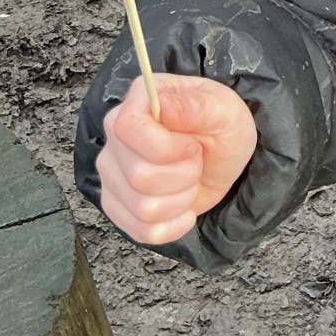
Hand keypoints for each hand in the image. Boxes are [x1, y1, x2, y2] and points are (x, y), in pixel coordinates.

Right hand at [97, 73, 256, 246]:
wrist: (222, 155)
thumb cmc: (220, 125)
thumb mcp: (222, 109)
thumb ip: (194, 106)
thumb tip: (162, 105)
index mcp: (137, 103)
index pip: (128, 128)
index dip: (165, 147)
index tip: (192, 146)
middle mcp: (115, 138)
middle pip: (139, 176)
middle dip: (184, 175)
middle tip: (196, 161)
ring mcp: (112, 174)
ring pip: (143, 208)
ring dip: (182, 200)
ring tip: (190, 181)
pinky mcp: (118, 206)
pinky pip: (142, 231)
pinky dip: (174, 225)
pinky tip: (183, 207)